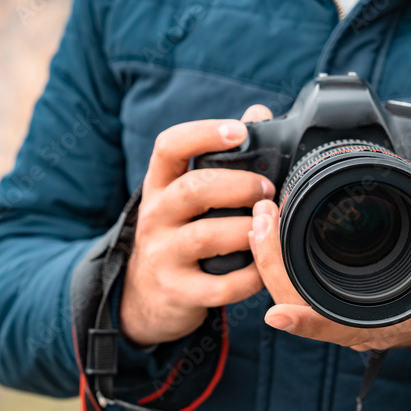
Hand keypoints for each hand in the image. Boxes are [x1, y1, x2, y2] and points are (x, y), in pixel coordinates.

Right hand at [121, 106, 275, 346]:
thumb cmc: (177, 234)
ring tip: (267, 229)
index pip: (169, 147)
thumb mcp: (184, 195)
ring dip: (246, 230)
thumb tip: (258, 114)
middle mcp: (155, 216)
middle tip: (267, 190)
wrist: (143, 296)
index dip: (204, 134)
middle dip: (238, 185)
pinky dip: (248, 278)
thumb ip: (220, 157)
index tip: (238, 131)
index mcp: (159, 186)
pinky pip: (219, 286)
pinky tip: (262, 269)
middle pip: (192, 189)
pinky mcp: (177, 292)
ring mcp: (162, 255)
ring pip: (205, 237)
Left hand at [249, 173, 410, 352]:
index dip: (308, 323)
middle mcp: (361, 326)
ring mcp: (344, 319)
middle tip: (262, 221)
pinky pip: (297, 292)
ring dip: (270, 263)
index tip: (277, 316)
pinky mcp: (334, 306)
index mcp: (393, 318)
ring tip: (260, 221)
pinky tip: (268, 236)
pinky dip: (279, 266)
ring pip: (292, 300)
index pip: (341, 325)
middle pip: (301, 307)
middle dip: (273, 267)